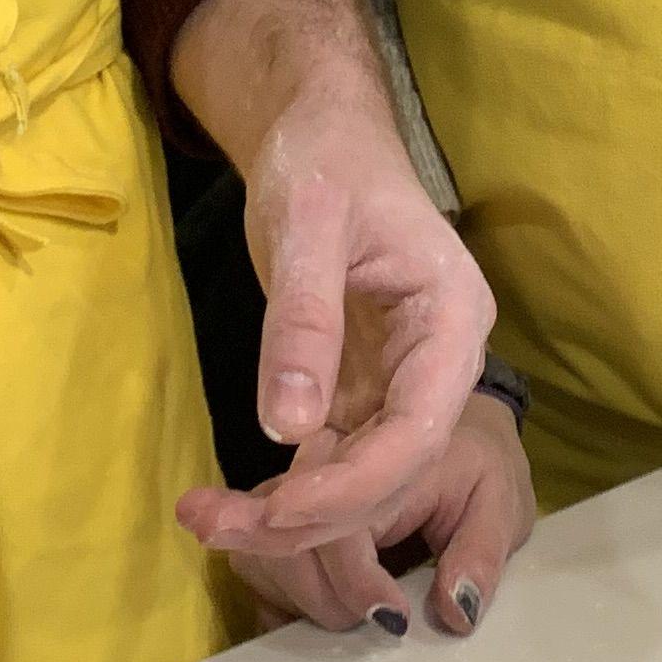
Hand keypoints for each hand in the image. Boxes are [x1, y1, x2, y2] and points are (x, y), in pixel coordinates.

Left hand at [169, 0, 493, 564]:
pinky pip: (335, 454)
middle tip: (221, 530)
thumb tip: (288, 428)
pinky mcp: (362, 386)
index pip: (420, 427)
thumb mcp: (307, 224)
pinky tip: (232, 502)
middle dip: (316, 512)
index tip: (280, 510)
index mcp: (453, 319)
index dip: (356, 483)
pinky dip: (287, 485)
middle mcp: (440, 362)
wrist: (319, 131)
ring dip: (294, 512)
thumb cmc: (324, 158)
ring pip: (363, 473)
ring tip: (208, 520)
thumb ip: (303, 322)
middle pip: (394, 466)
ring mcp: (402, 379)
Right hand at [218, 390, 535, 638]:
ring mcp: (287, 489)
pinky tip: (320, 609)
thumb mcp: (499, 502)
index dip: (356, 584)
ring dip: (304, 605)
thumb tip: (455, 611)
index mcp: (374, 453)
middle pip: (287, 550)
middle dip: (330, 602)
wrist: (453, 433)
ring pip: (260, 562)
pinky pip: (255, 569)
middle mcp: (317, 466)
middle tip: (380, 621)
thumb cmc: (476, 468)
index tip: (394, 620)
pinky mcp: (275, 514)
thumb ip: (481, 552)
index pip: (337, 526)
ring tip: (355, 614)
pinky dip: (282, 601)